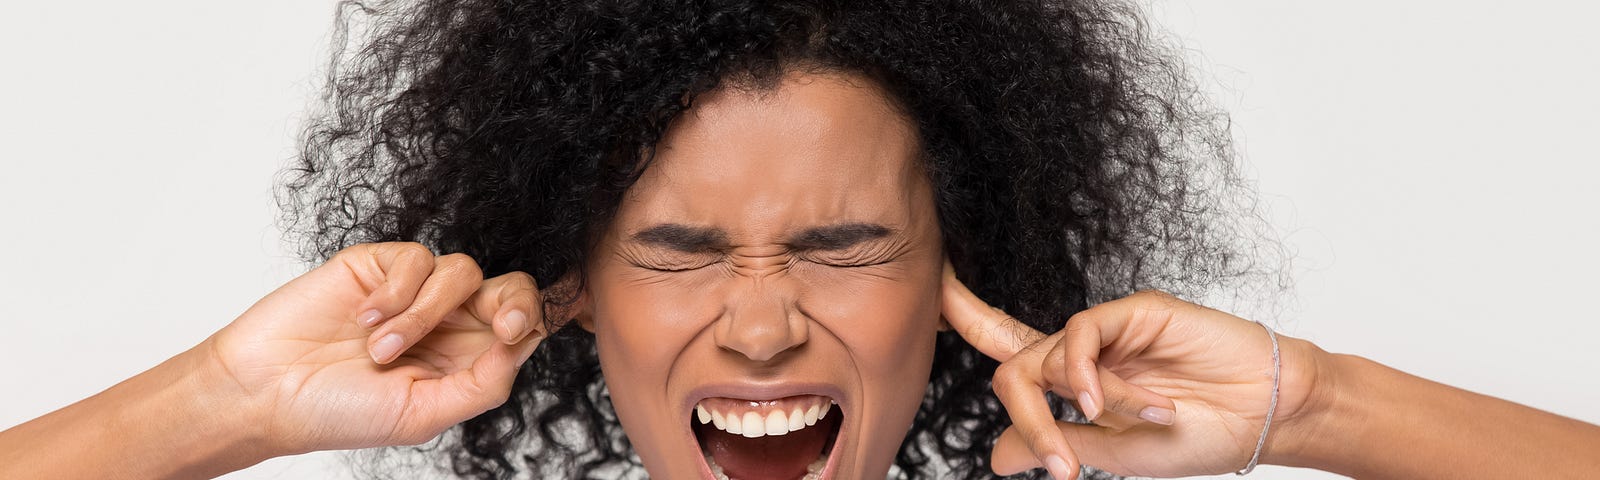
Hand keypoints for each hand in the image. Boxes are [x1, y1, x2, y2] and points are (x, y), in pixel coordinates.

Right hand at [194, 242, 562, 454]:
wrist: (266, 390)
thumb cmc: (340, 412)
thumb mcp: (422, 414)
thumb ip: (481, 384)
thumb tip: (524, 344)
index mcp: (467, 360)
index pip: (523, 325)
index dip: (537, 316)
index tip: (520, 329)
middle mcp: (449, 323)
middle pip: (509, 287)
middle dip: (512, 300)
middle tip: (498, 325)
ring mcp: (415, 292)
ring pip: (463, 272)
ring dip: (423, 314)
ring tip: (379, 350)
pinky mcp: (381, 266)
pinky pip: (417, 259)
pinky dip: (396, 292)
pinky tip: (364, 320)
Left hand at [941, 262, 1323, 478]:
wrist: (1262, 416)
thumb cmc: (1195, 436)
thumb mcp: (1110, 455)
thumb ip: (1054, 444)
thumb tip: (993, 457)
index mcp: (1071, 380)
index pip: (1004, 344)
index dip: (965, 313)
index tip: (932, 286)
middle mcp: (1081, 350)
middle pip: (1012, 362)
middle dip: (1024, 412)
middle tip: (1061, 464)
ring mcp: (1106, 328)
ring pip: (1045, 356)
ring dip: (1080, 405)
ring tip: (1129, 425)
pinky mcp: (1131, 310)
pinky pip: (1082, 336)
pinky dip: (1088, 376)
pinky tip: (1111, 402)